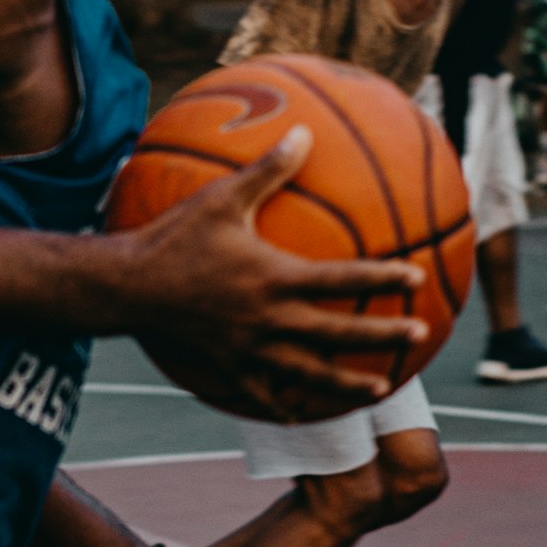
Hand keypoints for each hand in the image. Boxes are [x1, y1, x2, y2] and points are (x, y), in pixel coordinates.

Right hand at [117, 126, 426, 418]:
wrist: (127, 287)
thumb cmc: (173, 238)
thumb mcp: (222, 197)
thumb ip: (268, 168)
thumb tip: (304, 132)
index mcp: (275, 277)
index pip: (343, 278)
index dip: (383, 278)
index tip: (415, 278)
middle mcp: (270, 319)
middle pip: (339, 333)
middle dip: (382, 336)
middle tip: (419, 335)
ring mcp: (250, 349)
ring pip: (309, 374)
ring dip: (346, 385)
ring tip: (376, 391)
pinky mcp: (227, 366)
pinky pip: (260, 393)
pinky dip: (282, 406)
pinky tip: (299, 414)